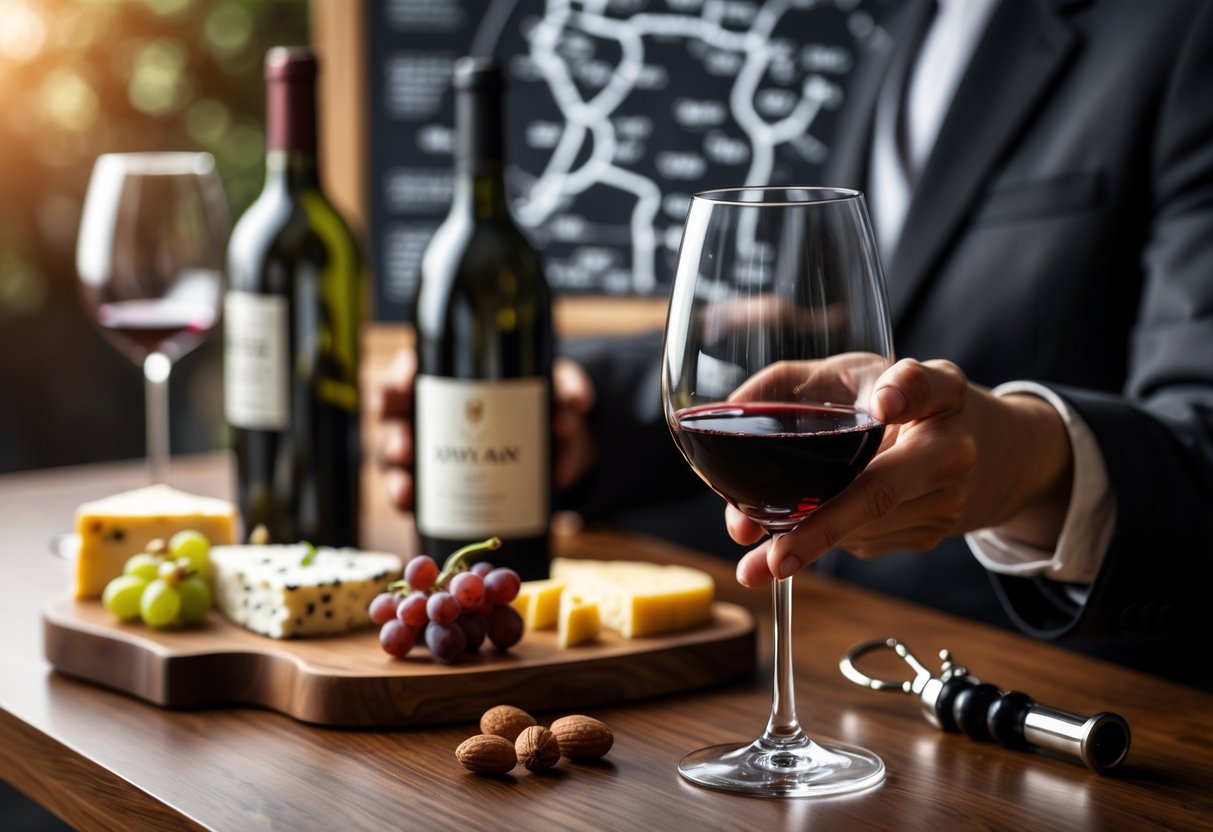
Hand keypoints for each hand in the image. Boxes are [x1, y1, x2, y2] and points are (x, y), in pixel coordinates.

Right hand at [374, 349, 596, 511]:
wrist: (558, 441)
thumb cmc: (546, 400)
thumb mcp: (557, 386)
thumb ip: (567, 388)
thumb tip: (574, 404)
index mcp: (450, 374)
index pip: (410, 369)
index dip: (398, 378)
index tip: (404, 387)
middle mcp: (431, 410)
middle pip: (395, 419)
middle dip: (395, 435)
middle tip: (406, 451)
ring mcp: (432, 447)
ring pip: (397, 460)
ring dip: (396, 477)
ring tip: (406, 492)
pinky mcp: (443, 481)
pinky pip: (418, 493)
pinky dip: (412, 504)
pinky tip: (412, 511)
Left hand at [730, 358, 1074, 586]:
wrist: (990, 451)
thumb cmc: (903, 402)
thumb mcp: (862, 372)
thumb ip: (798, 380)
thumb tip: (732, 410)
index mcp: (940, 392)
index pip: (926, 386)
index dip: (905, 391)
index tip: (887, 401)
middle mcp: (951, 448)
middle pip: (879, 491)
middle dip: (819, 531)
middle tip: (771, 560)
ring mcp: (945, 500)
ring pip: (861, 528)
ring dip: (805, 541)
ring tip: (759, 554)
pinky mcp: (930, 533)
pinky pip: (864, 542)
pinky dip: (825, 539)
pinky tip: (806, 532)